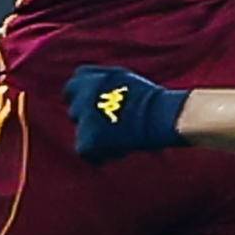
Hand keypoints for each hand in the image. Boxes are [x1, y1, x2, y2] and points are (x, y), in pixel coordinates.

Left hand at [66, 64, 187, 162]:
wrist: (162, 115)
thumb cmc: (154, 101)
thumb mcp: (126, 82)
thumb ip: (106, 86)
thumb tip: (98, 95)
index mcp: (92, 78)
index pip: (72, 87)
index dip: (80, 98)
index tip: (91, 109)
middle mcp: (84, 95)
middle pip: (75, 111)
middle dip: (89, 120)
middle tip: (111, 128)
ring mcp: (84, 117)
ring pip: (82, 133)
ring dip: (97, 138)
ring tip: (123, 140)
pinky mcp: (87, 139)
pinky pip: (85, 152)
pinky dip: (99, 155)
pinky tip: (120, 151)